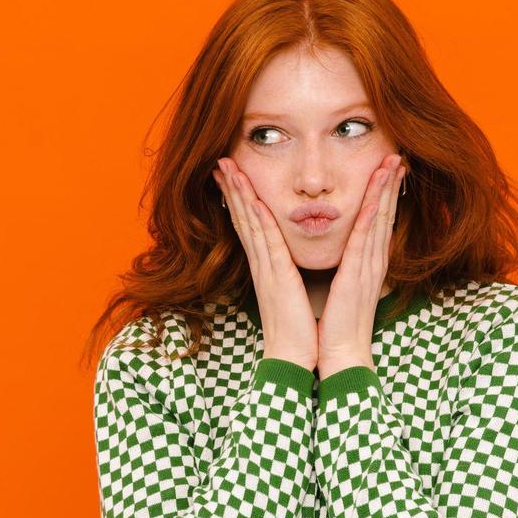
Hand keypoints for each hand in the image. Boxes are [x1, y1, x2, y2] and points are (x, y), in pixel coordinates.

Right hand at [213, 158, 317, 371]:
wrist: (294, 356)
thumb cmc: (298, 328)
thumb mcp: (293, 293)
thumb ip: (288, 273)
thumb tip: (290, 262)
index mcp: (267, 266)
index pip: (250, 225)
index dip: (239, 198)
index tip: (231, 175)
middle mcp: (261, 263)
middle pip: (243, 216)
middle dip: (231, 187)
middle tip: (220, 161)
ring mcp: (265, 268)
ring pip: (249, 221)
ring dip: (238, 192)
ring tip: (227, 166)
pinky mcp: (275, 276)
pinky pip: (266, 240)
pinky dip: (257, 217)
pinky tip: (251, 199)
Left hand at [317, 154, 405, 377]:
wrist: (340, 354)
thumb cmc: (337, 324)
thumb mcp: (343, 287)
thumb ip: (346, 266)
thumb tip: (343, 252)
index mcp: (368, 263)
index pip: (379, 220)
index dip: (386, 193)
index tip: (390, 168)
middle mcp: (373, 262)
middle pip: (386, 214)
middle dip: (391, 183)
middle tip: (398, 155)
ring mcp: (368, 268)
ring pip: (379, 221)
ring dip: (385, 190)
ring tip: (392, 163)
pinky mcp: (357, 277)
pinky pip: (364, 242)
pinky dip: (371, 218)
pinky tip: (376, 197)